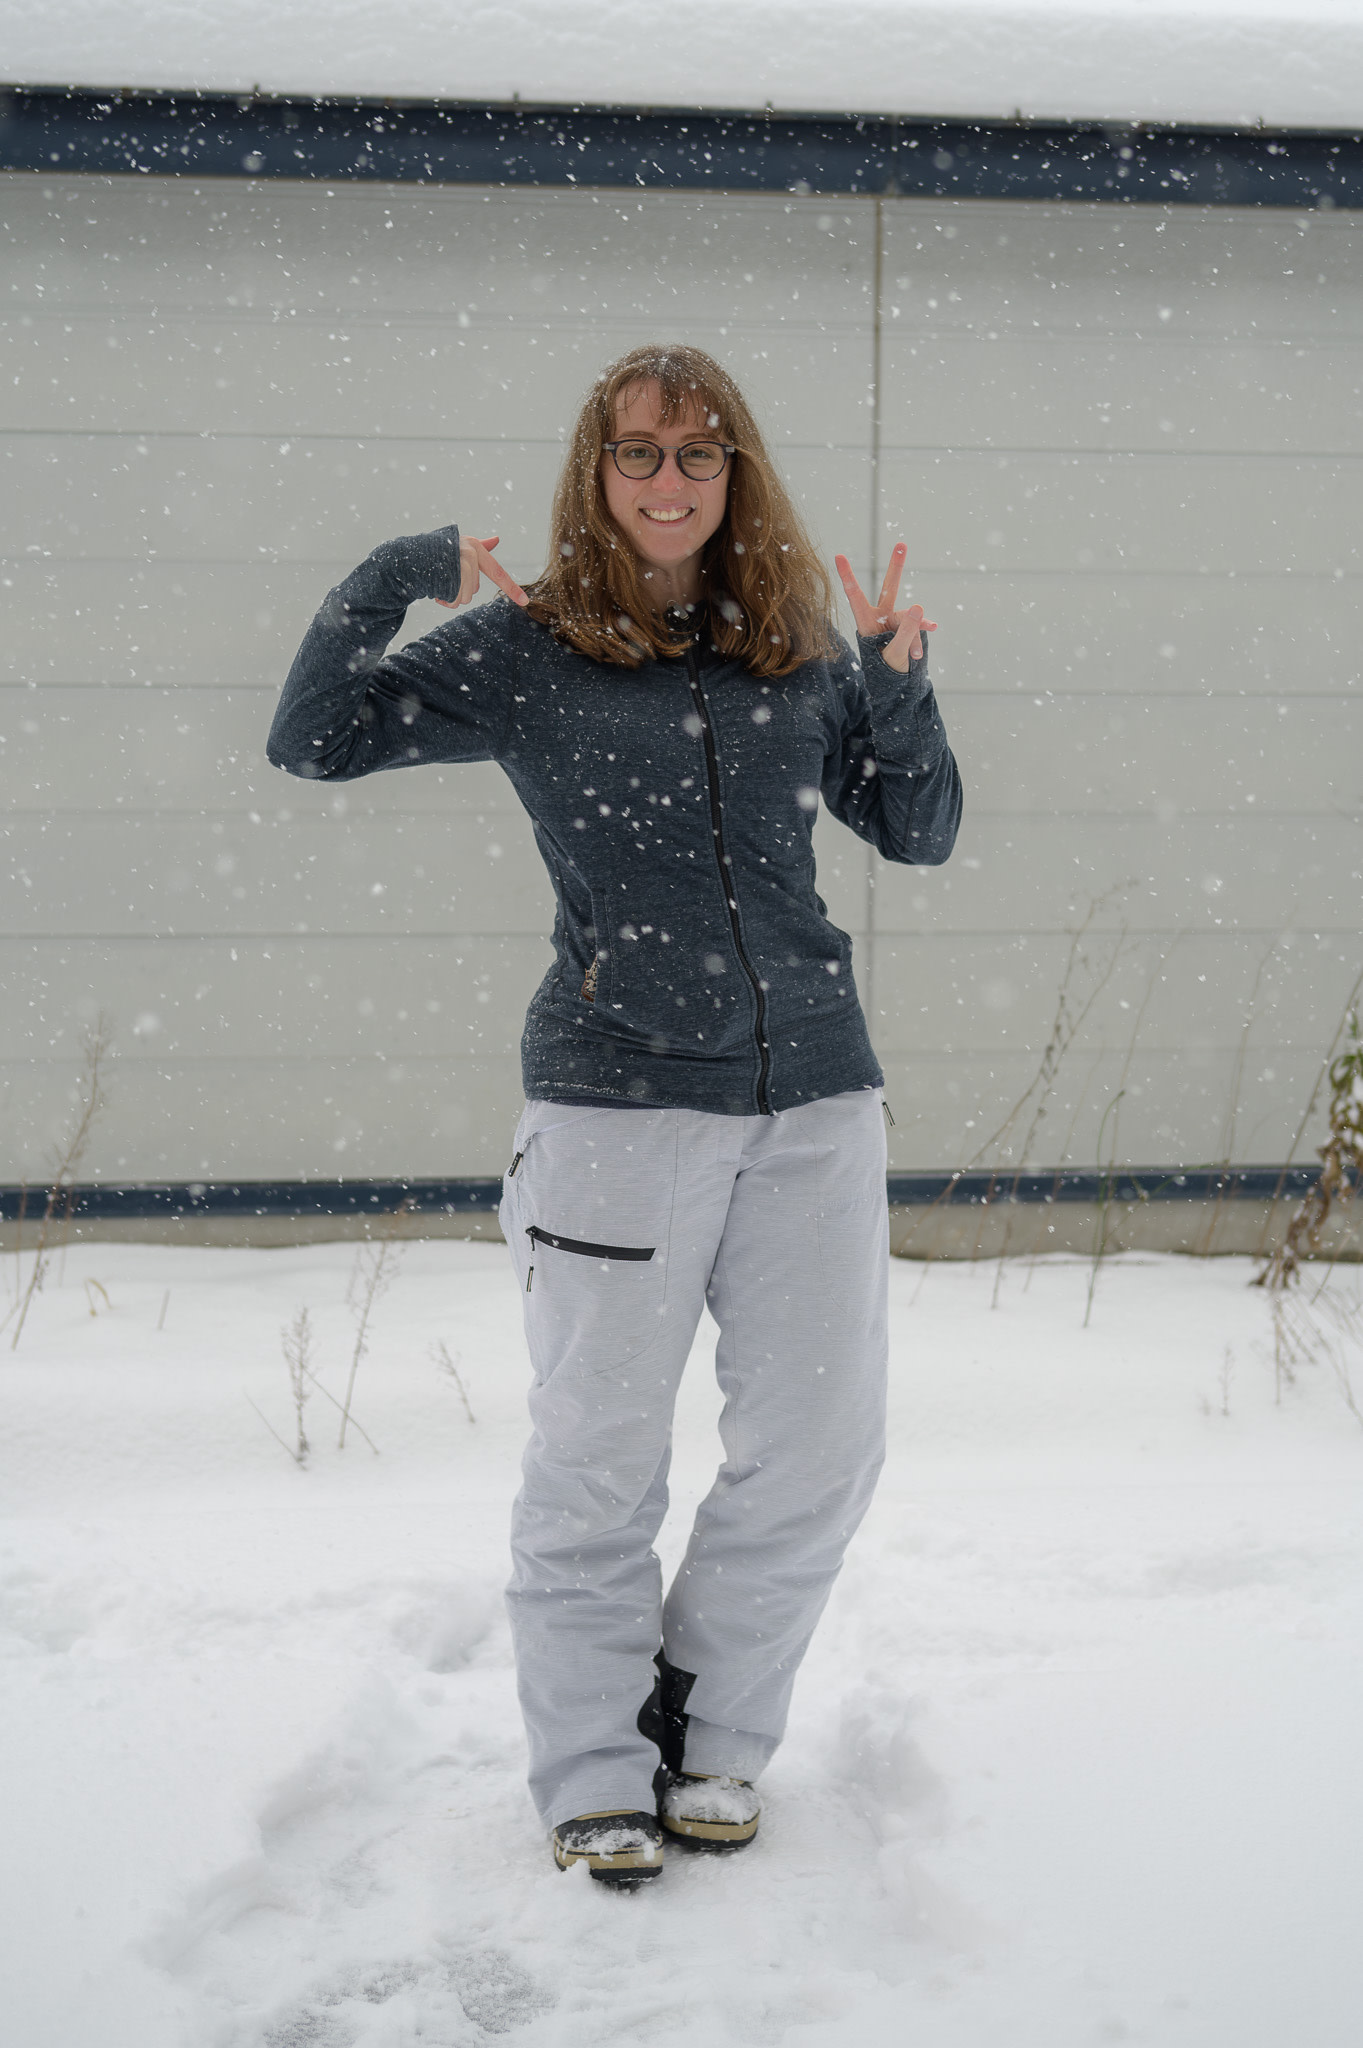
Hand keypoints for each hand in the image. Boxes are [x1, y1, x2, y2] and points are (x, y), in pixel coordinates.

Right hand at [435, 534, 529, 609]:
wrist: (406, 555)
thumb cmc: (433, 552)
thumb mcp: (458, 546)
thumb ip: (478, 546)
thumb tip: (497, 539)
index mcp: (475, 548)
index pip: (498, 572)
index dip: (512, 589)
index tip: (525, 602)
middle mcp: (470, 553)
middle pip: (473, 590)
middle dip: (457, 590)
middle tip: (443, 578)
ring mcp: (460, 562)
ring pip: (463, 596)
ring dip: (448, 596)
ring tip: (437, 582)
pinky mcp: (449, 573)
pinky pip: (453, 598)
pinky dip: (442, 598)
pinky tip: (432, 586)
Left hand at [833, 542, 935, 671]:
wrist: (897, 684)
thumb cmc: (887, 670)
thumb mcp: (896, 654)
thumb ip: (906, 632)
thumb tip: (917, 606)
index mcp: (866, 623)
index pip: (855, 596)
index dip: (847, 576)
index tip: (838, 556)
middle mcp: (880, 617)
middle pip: (890, 587)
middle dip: (897, 567)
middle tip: (901, 544)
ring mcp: (896, 620)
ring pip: (909, 617)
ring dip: (914, 636)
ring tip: (914, 654)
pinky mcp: (910, 626)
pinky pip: (919, 625)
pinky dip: (922, 635)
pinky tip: (929, 634)